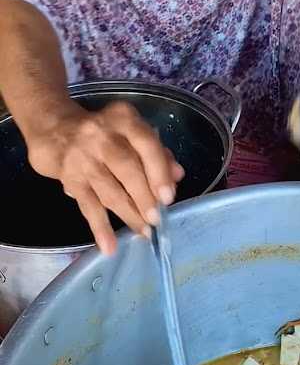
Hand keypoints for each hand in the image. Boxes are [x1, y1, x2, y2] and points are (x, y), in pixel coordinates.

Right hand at [26, 100, 183, 254]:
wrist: (56, 130)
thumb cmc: (105, 133)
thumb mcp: (130, 133)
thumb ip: (156, 153)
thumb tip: (177, 176)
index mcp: (123, 118)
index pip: (145, 143)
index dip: (158, 171)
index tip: (168, 196)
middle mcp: (101, 134)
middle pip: (126, 168)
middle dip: (144, 197)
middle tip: (156, 219)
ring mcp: (82, 157)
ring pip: (109, 190)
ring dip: (129, 214)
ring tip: (144, 232)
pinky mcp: (69, 178)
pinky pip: (87, 206)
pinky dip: (99, 227)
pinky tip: (109, 246)